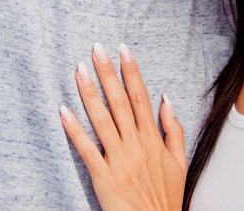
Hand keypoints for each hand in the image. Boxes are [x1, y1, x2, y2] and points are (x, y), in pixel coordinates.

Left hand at [60, 42, 185, 210]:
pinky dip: (74, 130)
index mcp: (152, 138)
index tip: (123, 49)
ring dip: (89, 94)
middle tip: (96, 49)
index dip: (131, 72)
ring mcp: (119, 159)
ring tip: (78, 70)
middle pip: (120, 102)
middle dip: (108, 73)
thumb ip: (173, 129)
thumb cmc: (166, 197)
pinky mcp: (103, 176)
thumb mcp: (180, 161)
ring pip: (102, 120)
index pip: (141, 97)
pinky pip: (86, 150)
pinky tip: (63, 111)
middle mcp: (135, 144)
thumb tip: (166, 98)